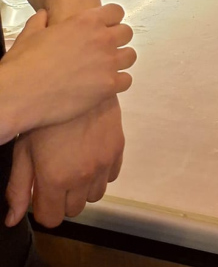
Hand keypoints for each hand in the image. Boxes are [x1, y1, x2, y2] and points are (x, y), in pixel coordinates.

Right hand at [0, 5, 134, 140]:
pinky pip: (126, 80)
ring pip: (130, 56)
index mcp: (85, 22)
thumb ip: (41, 22)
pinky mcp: (109, 85)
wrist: (20, 94)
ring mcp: (108, 62)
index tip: (105, 27)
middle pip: (126, 33)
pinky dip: (118, 82)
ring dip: (120, 61)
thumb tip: (43, 15)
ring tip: (105, 68)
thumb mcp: (29, 35)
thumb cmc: (23, 65)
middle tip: (103, 50)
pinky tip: (105, 85)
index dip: (110, 20)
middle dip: (117, 40)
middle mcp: (102, 39)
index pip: (115, 12)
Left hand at [5, 97, 124, 228]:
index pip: (53, 218)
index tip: (40, 195)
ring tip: (73, 167)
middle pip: (75, 209)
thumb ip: (18, 188)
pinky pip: (112, 177)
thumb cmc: (44, 117)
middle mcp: (84, 175)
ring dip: (84, 188)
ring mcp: (104, 163)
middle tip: (55, 178)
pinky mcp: (118, 149)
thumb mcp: (23, 151)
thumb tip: (13, 219)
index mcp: (56, 179)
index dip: (43, 209)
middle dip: (63, 200)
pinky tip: (89, 156)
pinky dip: (101, 174)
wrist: (75, 84)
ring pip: (95, 195)